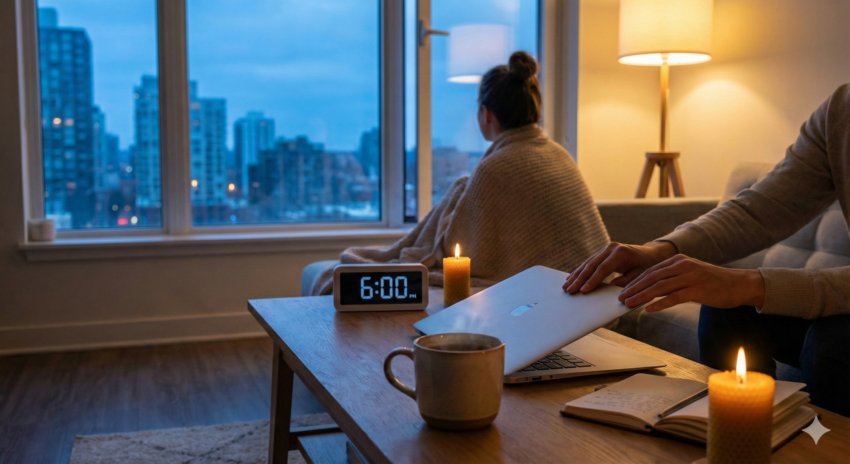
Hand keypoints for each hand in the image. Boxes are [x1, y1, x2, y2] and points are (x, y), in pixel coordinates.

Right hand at [564, 241, 677, 293]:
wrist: (652, 254)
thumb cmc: (648, 266)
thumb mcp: (640, 276)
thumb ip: (625, 282)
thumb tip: (609, 289)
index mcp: (620, 253)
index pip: (603, 268)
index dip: (592, 280)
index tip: (583, 291)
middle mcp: (611, 248)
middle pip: (591, 265)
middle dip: (579, 279)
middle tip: (569, 290)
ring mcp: (606, 248)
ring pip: (588, 263)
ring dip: (576, 275)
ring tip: (566, 286)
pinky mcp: (603, 252)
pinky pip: (589, 262)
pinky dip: (580, 271)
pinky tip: (571, 278)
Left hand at [618, 255, 765, 310]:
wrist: (738, 284)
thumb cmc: (712, 282)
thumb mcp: (689, 274)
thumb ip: (672, 278)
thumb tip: (651, 288)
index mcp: (678, 260)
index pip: (651, 271)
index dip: (635, 281)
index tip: (622, 290)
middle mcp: (682, 266)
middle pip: (652, 278)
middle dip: (634, 288)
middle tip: (620, 298)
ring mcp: (690, 277)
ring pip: (660, 287)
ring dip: (642, 296)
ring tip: (629, 304)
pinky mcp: (698, 290)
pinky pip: (674, 297)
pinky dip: (659, 303)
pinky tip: (648, 309)